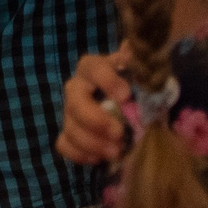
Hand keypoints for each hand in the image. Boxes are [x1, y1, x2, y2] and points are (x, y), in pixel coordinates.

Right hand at [56, 46, 132, 165]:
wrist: (133, 110)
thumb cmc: (138, 88)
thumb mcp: (144, 75)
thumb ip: (140, 63)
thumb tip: (132, 48)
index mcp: (95, 69)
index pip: (93, 67)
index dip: (106, 80)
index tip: (125, 96)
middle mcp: (78, 88)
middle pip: (75, 101)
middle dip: (95, 119)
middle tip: (119, 133)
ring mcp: (71, 112)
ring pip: (70, 126)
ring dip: (91, 142)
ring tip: (116, 152)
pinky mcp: (69, 134)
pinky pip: (64, 144)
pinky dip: (79, 154)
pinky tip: (99, 159)